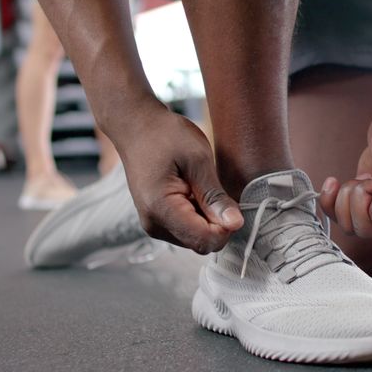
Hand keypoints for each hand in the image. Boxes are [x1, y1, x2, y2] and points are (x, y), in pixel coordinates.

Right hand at [116, 106, 243, 253]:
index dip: (226, 227)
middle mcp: (154, 224)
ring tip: (200, 187)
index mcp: (161, 209)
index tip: (231, 202)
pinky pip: (186, 231)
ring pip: (196, 240)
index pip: (205, 240)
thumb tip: (236, 224)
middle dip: (218, 224)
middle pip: (201, 244)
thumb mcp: (197, 159)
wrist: (136, 127)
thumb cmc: (165, 136)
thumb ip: (215, 195)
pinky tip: (193, 192)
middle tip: (215, 190)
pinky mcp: (156, 222)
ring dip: (208, 220)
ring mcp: (153, 225)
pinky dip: (198, 217)